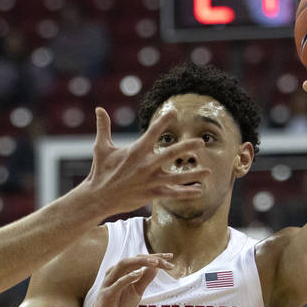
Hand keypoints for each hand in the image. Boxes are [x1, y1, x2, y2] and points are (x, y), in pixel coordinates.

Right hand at [80, 106, 211, 214]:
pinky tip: (198, 191)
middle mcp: (145, 165)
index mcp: (136, 151)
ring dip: (193, 174)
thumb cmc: (100, 171)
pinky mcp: (151, 194)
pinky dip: (186, 193)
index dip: (163, 121)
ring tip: (208, 171)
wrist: (98, 197)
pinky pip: (172, 194)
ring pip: (177, 177)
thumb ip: (103, 127)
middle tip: (200, 142)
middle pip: (171, 154)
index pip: (152, 132)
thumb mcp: (101, 148)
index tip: (174, 111)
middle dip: (186, 147)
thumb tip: (98, 108)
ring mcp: (150, 181)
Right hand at [84, 254, 174, 306]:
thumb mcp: (136, 292)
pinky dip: (129, 277)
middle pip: (133, 259)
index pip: (140, 259)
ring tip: (156, 262)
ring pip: (124, 265)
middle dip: (151, 258)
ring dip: (140, 262)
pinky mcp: (107, 293)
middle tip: (167, 260)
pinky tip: (139, 273)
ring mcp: (109, 282)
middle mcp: (114, 272)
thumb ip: (145, 279)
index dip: (156, 257)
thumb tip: (156, 266)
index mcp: (121, 271)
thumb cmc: (118, 305)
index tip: (170, 258)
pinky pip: (118, 283)